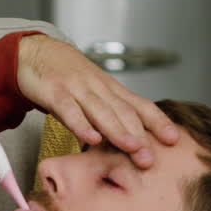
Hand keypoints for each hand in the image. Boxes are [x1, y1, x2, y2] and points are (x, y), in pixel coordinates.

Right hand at [17, 34, 179, 167]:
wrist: (36, 52)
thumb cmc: (67, 78)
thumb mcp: (91, 96)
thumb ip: (106, 119)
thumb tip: (126, 146)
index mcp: (110, 90)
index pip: (140, 106)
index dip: (158, 122)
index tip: (174, 139)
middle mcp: (98, 88)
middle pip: (124, 112)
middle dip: (140, 135)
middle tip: (151, 158)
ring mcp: (77, 88)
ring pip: (101, 111)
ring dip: (118, 130)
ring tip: (132, 148)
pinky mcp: (54, 91)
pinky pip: (69, 109)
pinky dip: (81, 124)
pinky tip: (91, 138)